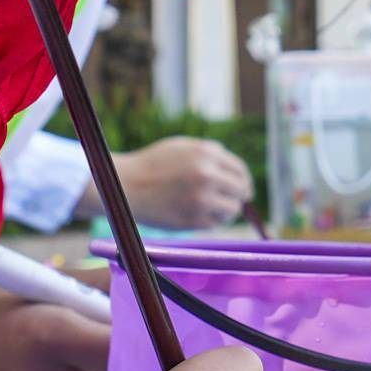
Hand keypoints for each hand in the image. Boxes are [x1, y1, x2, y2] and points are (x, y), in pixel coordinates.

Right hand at [121, 133, 251, 230]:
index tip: (245, 190)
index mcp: (206, 154)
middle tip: (235, 202)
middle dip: (240, 196)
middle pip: (241, 190)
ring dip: (226, 210)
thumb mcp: (182, 147)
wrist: (125, 186)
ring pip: (231, 210)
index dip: (244, 180)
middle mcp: (207, 176)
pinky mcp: (193, 220)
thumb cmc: (152, 164)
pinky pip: (215, 223)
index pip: (239, 170)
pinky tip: (198, 214)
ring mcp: (201, 199)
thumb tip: (234, 168)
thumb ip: (209, 153)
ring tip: (212, 208)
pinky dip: (211, 220)